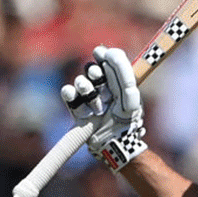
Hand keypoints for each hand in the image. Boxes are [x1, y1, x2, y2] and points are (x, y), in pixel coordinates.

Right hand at [61, 46, 146, 171]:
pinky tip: (80, 104)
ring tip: (98, 107)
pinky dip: (71, 95)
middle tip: (101, 84)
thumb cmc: (126, 121)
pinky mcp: (76, 108)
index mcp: (118, 83)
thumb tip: (111, 52)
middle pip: (92, 69)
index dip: (103, 55)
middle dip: (95, 74)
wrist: (112, 144)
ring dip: (88, 91)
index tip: (100, 53)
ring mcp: (88, 98)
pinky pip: (67, 93)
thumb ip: (124, 74)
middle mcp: (103, 88)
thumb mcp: (130, 98)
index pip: (108, 62)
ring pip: (80, 81)